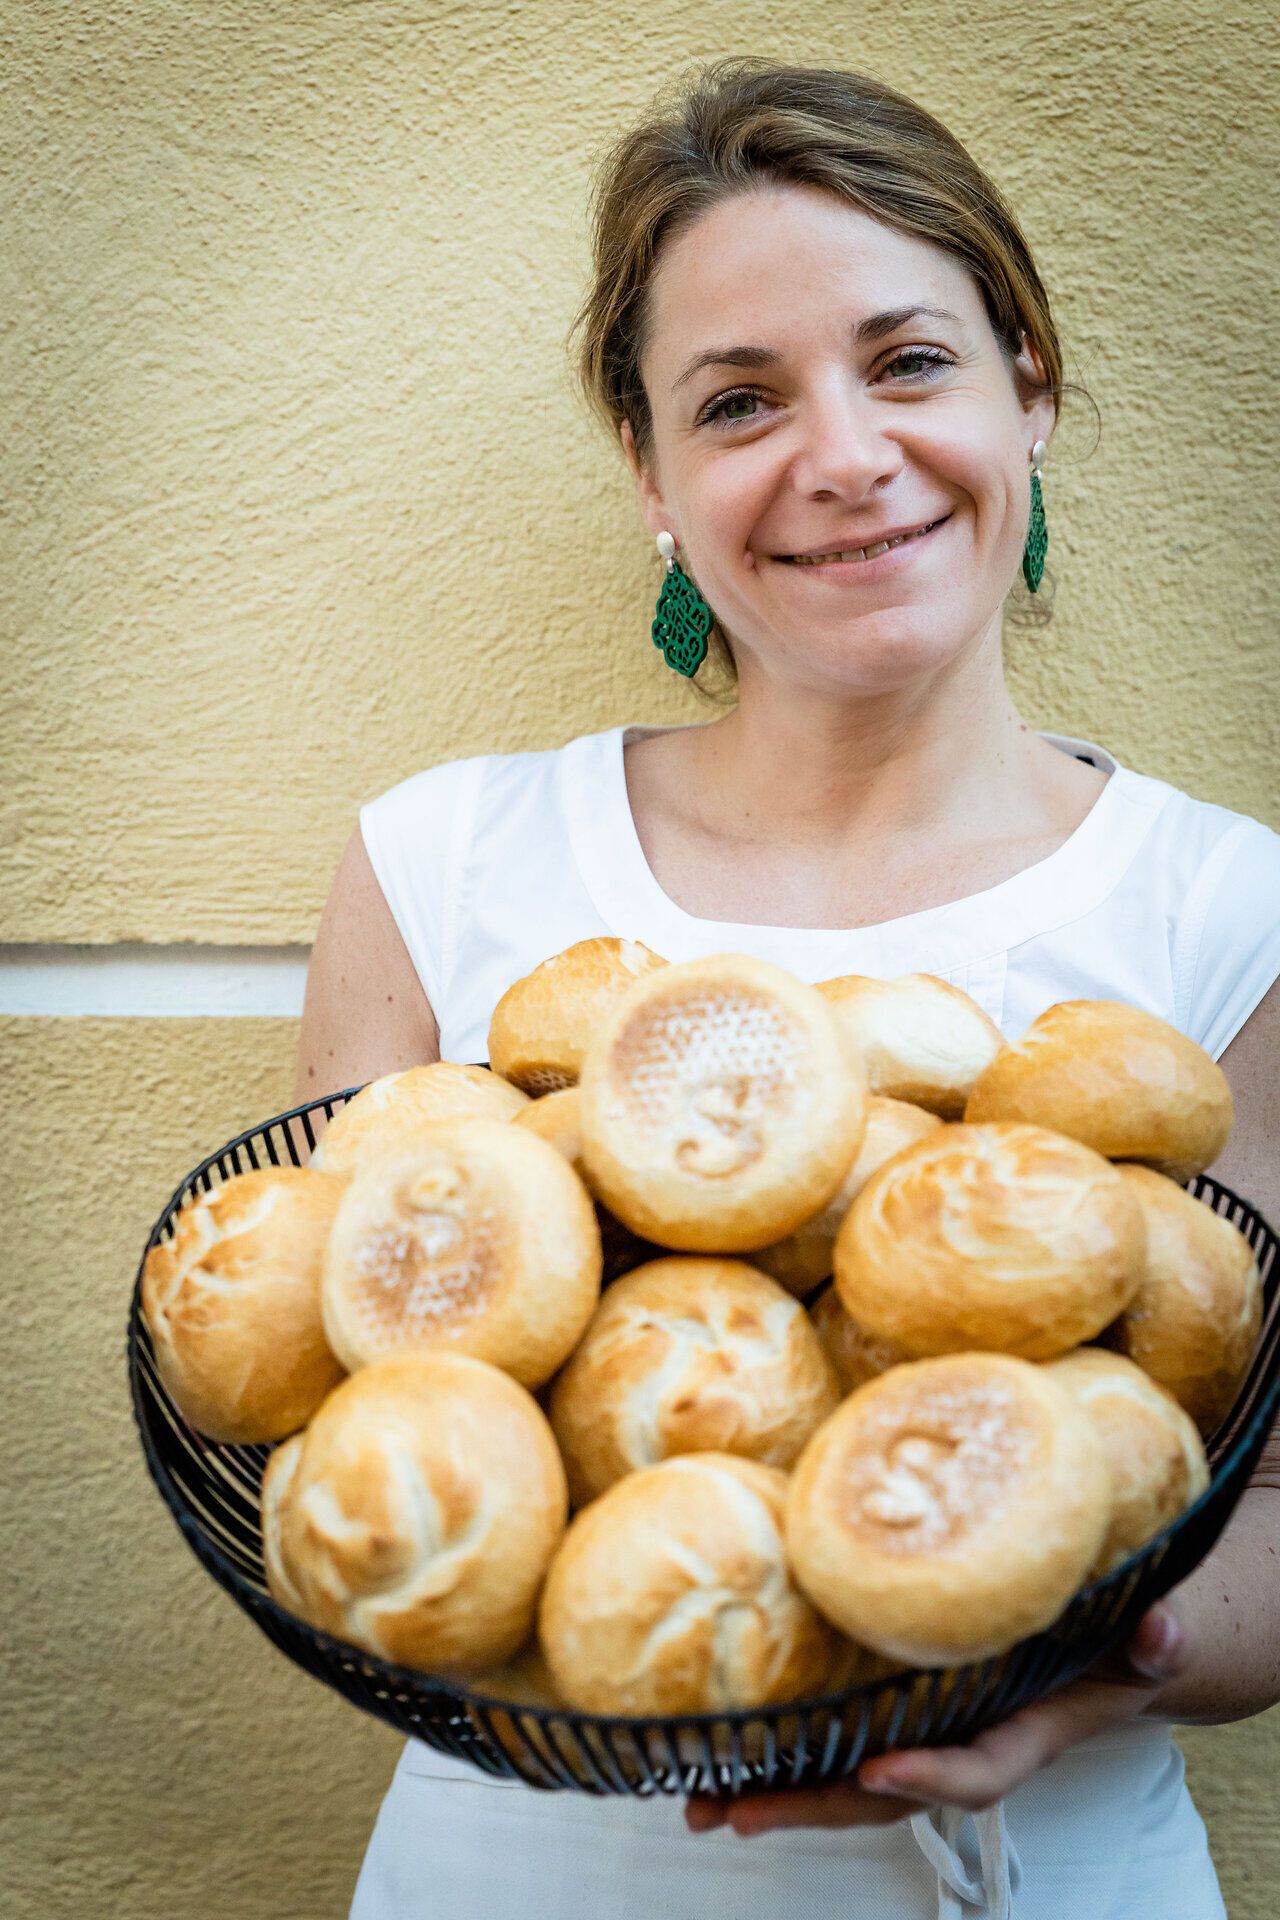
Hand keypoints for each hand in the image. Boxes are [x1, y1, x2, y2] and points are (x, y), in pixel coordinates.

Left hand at [684, 1600, 1189, 1836]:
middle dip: (812, 1807)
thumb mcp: (1147, 1639)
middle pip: (881, 1792)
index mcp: (1018, 1729)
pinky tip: (719, 1753)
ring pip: (843, 1776)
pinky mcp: (891, 1703)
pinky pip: (833, 1737)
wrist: (1103, 1647)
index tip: (881, 1769)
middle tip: (738, 1813)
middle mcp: (956, 1740)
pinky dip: (778, 1751)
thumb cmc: (1118, 1639)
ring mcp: (920, 1729)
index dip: (930, 1777)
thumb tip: (1162, 1632)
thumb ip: (1156, 1641)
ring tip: (703, 1803)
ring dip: (775, 1793)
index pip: (975, 1768)